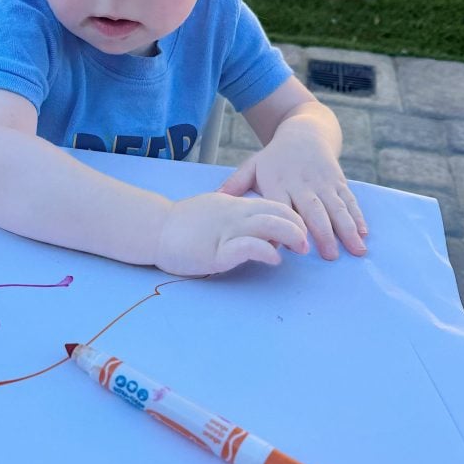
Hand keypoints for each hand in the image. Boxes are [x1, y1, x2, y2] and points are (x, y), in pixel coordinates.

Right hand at [155, 192, 308, 275]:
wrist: (155, 229)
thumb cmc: (183, 224)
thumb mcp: (215, 211)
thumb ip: (237, 216)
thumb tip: (258, 229)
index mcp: (236, 205)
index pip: (274, 205)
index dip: (293, 217)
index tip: (302, 232)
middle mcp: (235, 215)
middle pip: (279, 213)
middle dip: (300, 228)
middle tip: (308, 245)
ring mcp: (227, 232)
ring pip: (270, 226)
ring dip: (292, 237)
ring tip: (299, 250)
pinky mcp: (217, 252)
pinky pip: (249, 247)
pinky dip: (267, 252)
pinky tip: (274, 259)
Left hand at [218, 136, 367, 260]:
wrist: (304, 132)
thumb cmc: (273, 157)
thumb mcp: (252, 166)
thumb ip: (235, 185)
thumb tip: (214, 199)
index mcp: (279, 182)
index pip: (281, 207)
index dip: (285, 225)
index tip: (288, 248)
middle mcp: (303, 183)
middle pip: (313, 210)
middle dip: (323, 233)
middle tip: (328, 256)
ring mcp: (323, 183)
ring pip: (336, 208)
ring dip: (346, 230)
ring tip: (355, 251)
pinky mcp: (338, 181)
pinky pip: (349, 200)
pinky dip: (357, 217)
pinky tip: (364, 233)